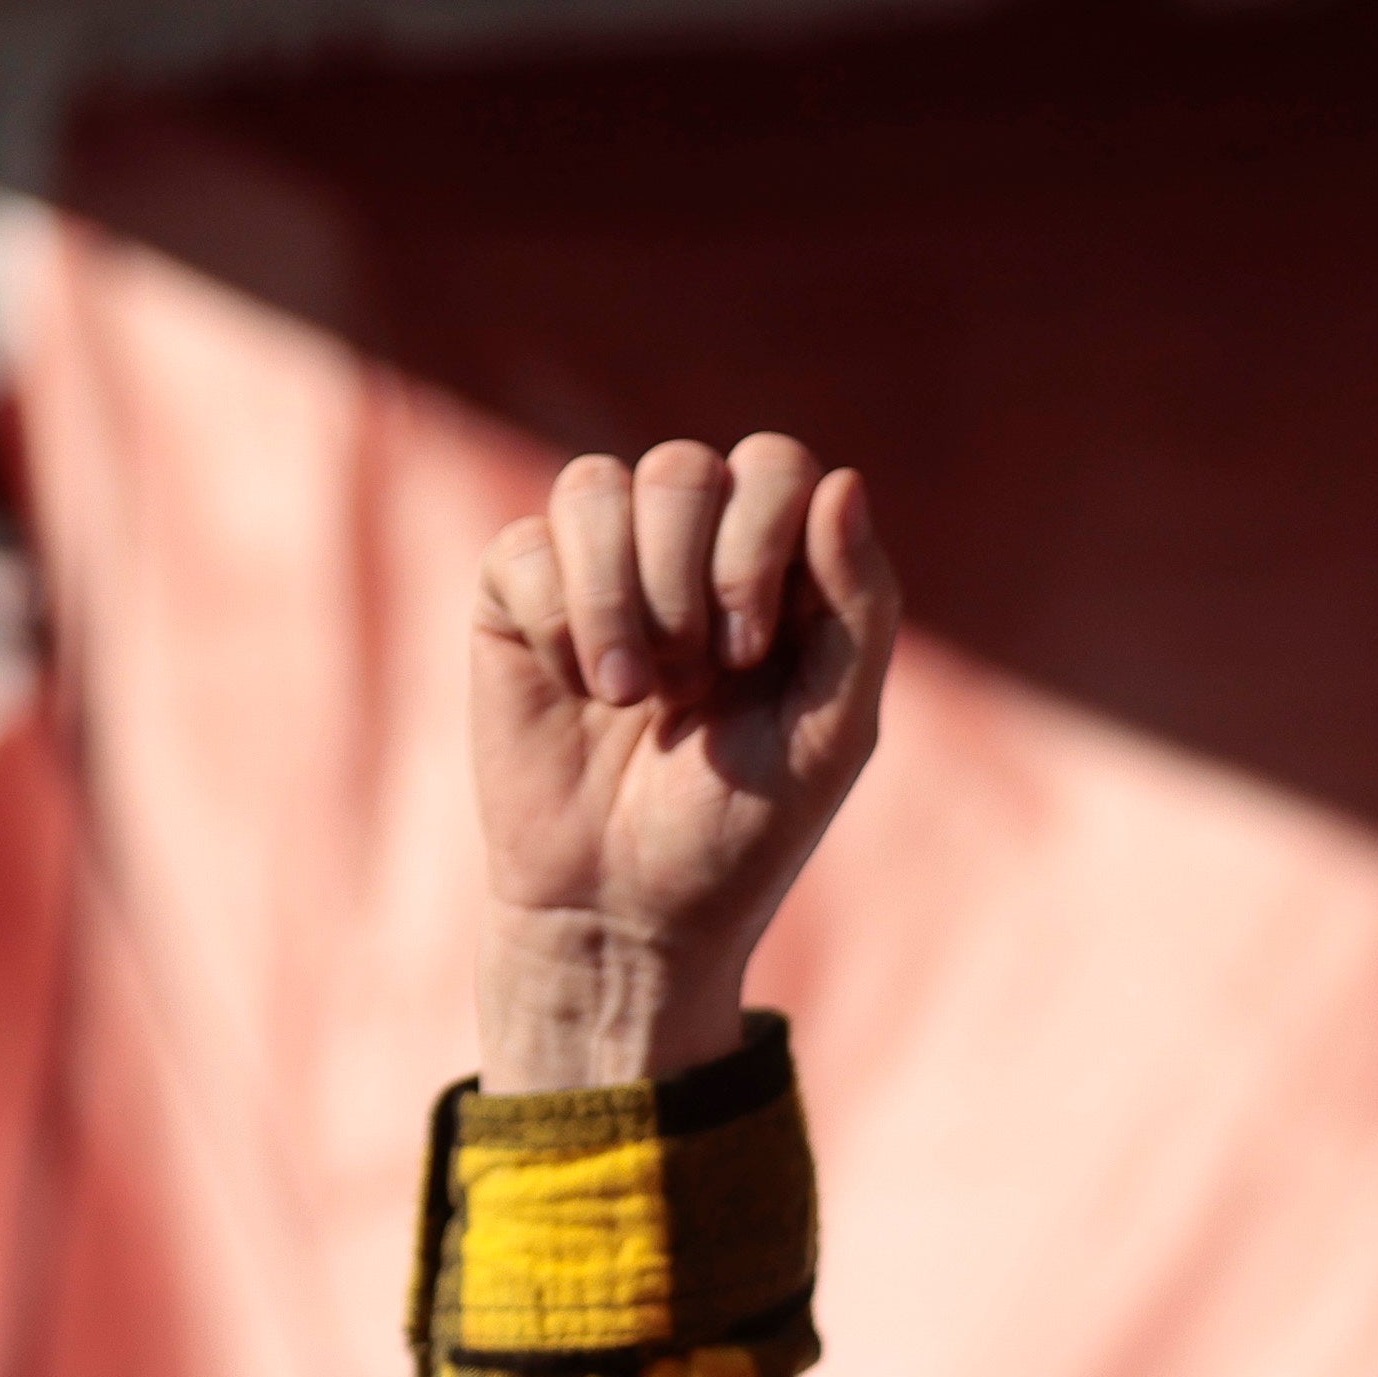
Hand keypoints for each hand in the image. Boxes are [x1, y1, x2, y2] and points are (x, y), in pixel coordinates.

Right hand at [467, 435, 903, 1089]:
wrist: (628, 911)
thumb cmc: (742, 829)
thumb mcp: (833, 731)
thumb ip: (860, 606)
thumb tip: (845, 479)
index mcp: (778, 573)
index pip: (774, 465)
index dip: (760, 537)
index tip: (754, 651)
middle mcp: (688, 554)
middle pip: (684, 469)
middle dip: (689, 576)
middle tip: (696, 680)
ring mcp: (599, 570)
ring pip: (595, 484)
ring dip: (620, 598)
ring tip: (633, 697)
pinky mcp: (517, 600)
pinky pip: (525, 546)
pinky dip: (559, 622)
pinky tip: (578, 691)